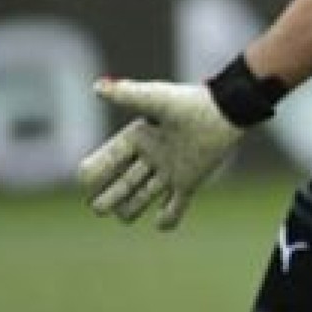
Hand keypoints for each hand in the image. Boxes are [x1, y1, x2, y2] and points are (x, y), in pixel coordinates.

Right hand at [76, 79, 243, 229]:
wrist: (226, 111)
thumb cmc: (190, 102)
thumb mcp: (156, 99)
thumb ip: (127, 95)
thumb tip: (97, 88)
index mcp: (137, 138)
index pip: (107, 160)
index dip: (94, 170)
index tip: (85, 178)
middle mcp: (149, 156)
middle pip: (121, 184)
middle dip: (107, 198)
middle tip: (98, 208)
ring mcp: (169, 171)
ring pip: (141, 198)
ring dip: (130, 209)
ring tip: (123, 215)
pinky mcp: (189, 182)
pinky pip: (175, 207)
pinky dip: (167, 220)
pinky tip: (160, 224)